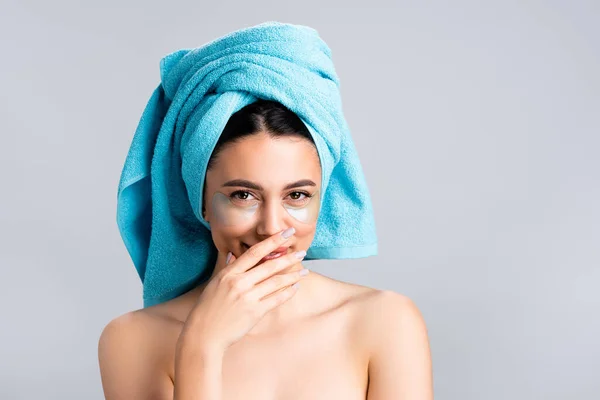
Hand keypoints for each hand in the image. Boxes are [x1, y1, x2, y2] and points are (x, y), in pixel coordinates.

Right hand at [181, 227, 307, 352]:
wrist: (204, 334)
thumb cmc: (207, 309)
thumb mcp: (214, 284)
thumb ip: (227, 268)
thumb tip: (234, 255)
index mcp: (228, 273)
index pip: (254, 252)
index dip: (272, 241)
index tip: (286, 233)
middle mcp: (239, 283)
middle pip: (269, 266)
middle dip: (288, 258)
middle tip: (302, 252)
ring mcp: (248, 297)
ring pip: (276, 282)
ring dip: (293, 275)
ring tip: (304, 271)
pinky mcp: (254, 312)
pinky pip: (276, 299)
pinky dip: (288, 292)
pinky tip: (295, 288)